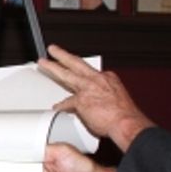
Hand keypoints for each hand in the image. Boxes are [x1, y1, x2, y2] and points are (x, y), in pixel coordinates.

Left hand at [37, 44, 154, 151]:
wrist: (126, 122)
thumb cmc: (124, 115)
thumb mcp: (118, 98)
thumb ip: (105, 97)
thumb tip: (101, 104)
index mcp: (108, 78)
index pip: (91, 72)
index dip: (83, 72)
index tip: (77, 69)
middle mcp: (97, 79)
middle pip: (76, 63)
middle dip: (63, 55)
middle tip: (53, 49)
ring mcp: (87, 88)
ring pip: (66, 74)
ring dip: (53, 67)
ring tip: (44, 63)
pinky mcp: (80, 100)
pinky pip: (66, 103)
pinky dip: (61, 106)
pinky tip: (56, 107)